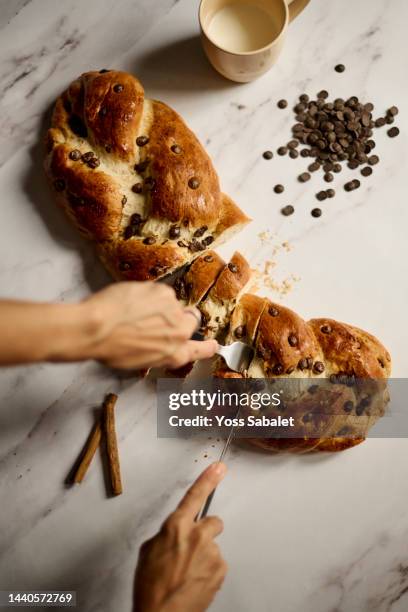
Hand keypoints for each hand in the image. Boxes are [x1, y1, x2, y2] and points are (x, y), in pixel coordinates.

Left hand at [83, 282, 217, 369]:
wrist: (96, 327)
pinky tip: (133, 301)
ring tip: (135, 311)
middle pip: (191, 320)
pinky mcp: (164, 293)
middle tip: (158, 317)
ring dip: (160, 305)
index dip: (206, 347)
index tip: (213, 345)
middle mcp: (179, 334)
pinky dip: (150, 294)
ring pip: (173, 304)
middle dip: (180, 318)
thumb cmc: (110, 348)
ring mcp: (174, 311)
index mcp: (173, 355)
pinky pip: (161, 292)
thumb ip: (155, 352)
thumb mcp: (136, 361)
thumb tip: (153, 344)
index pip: (198, 350)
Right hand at [133, 463, 227, 611]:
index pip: (194, 496)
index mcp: (175, 527)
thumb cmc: (151, 586)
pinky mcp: (220, 570)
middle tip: (192, 548)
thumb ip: (167, 534)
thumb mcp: (149, 551)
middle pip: (213, 522)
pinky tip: (194, 581)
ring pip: (213, 546)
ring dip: (204, 555)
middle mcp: (197, 536)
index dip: (208, 479)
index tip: (219, 467)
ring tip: (186, 573)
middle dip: (206, 531)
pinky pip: (217, 563)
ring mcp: (211, 553)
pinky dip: (208, 570)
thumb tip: (176, 533)